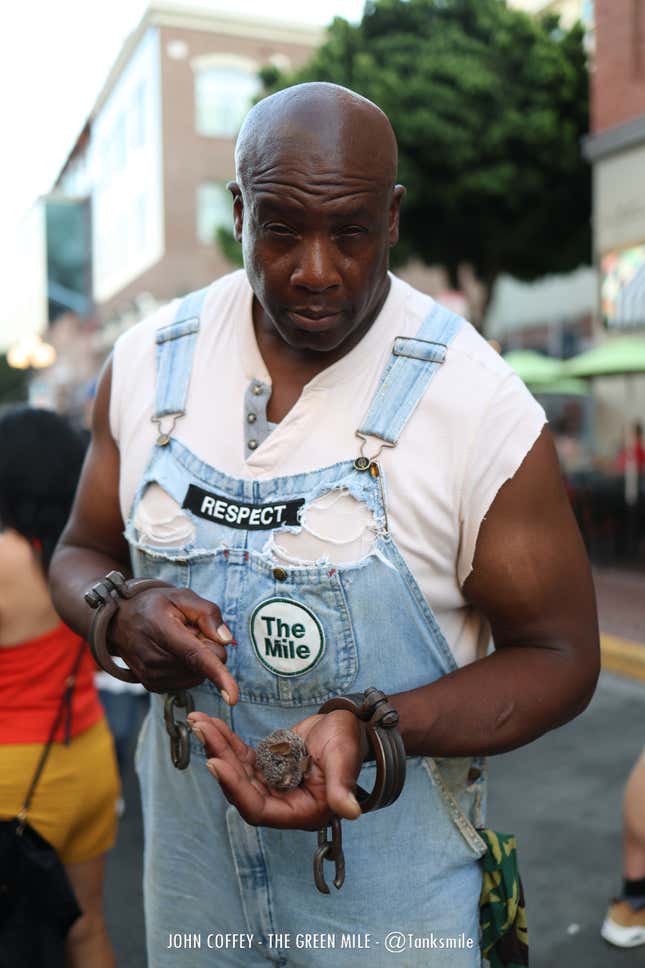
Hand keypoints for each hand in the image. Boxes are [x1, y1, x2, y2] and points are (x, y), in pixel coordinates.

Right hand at [110, 586, 238, 700]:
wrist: (120, 621)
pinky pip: (189, 680)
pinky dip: (189, 667)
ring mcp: (152, 676)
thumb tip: (226, 640)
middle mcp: (154, 659)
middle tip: (188, 629)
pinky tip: (173, 653)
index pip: (195, 656)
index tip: (233, 697)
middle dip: (207, 645)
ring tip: (178, 640)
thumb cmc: (155, 606)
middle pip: (205, 664)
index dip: (218, 675)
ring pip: (199, 674)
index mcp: (162, 631)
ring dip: (197, 658)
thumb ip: (208, 613)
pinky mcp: (154, 686)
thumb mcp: (181, 596)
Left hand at [187, 710, 368, 829]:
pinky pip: (240, 757)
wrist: (350, 726)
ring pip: (236, 771)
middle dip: (219, 759)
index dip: (235, 789)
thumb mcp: (344, 759)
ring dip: (217, 747)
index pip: (259, 809)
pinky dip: (225, 740)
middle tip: (201, 730)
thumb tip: (351, 812)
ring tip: (199, 721)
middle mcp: (283, 802)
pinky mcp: (267, 766)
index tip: (215, 763)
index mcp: (301, 810)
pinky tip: (210, 723)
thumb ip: (342, 785)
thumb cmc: (351, 742)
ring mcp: (272, 784)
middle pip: (240, 788)